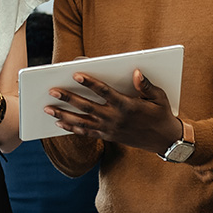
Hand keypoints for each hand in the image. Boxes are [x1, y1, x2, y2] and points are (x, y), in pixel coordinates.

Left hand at [44, 68, 182, 152]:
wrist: (165, 141)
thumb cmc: (161, 114)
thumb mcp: (159, 97)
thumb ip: (146, 85)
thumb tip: (136, 72)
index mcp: (127, 106)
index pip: (104, 92)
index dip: (89, 83)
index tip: (75, 74)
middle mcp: (115, 118)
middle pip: (87, 107)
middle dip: (68, 98)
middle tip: (52, 90)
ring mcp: (110, 129)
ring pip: (82, 122)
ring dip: (64, 115)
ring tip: (47, 109)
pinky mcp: (109, 137)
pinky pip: (87, 133)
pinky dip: (72, 129)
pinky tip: (59, 124)